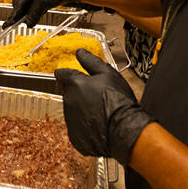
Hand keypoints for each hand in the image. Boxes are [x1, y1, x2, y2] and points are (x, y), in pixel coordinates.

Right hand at [2, 0, 81, 27]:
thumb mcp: (44, 1)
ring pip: (28, 8)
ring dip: (29, 15)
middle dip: (20, 15)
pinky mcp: (43, 0)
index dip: (14, 15)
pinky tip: (37, 17)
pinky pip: (35, 9)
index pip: (18, 3)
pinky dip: (35, 14)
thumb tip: (28, 23)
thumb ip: (34, 13)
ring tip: (30, 21)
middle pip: (21, 5)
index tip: (9, 24)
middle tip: (18, 24)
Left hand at [55, 49, 153, 165]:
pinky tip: (99, 125)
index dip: (66, 74)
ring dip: (82, 109)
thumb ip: (91, 61)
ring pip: (73, 110)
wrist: (125, 130)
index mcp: (74, 84)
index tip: (67, 75)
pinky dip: (86, 126)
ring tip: (101, 112)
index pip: (62, 74)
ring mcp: (70, 120)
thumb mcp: (108, 74)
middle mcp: (68, 101)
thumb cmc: (118, 100)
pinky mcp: (75, 136)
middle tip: (97, 97)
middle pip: (69, 93)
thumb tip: (80, 52)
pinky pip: (78, 128)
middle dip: (79, 93)